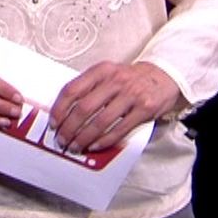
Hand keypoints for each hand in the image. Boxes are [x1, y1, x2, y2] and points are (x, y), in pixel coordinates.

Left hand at [49, 61, 182, 154]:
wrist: (163, 75)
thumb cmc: (129, 78)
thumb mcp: (107, 74)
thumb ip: (89, 88)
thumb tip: (65, 113)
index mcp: (101, 71)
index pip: (72, 89)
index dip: (59, 109)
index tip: (54, 123)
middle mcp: (115, 81)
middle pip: (84, 108)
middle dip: (69, 128)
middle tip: (62, 140)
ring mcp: (131, 95)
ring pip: (100, 121)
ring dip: (84, 137)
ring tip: (76, 146)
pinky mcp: (144, 109)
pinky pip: (120, 129)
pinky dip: (104, 140)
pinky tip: (95, 146)